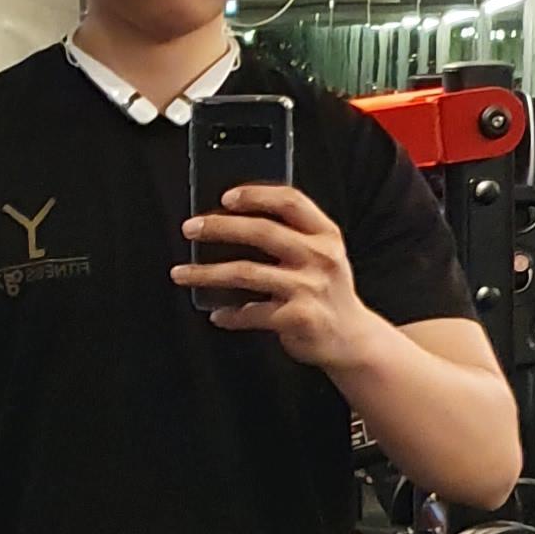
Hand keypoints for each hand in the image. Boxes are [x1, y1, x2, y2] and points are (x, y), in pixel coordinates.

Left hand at [173, 180, 380, 369]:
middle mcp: (320, 257)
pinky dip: (229, 314)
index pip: (289, 201)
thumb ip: (291, 235)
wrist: (352, 339)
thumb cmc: (327, 292)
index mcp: (325, 234)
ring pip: (246, 272)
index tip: (225, 197)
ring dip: (206, 273)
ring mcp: (308, 288)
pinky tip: (217, 314)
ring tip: (182, 273)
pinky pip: (251, 313)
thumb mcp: (323, 255)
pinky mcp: (297, 318)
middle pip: (261, 231)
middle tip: (190, 229)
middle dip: (219, 227)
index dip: (255, 194)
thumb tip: (231, 222)